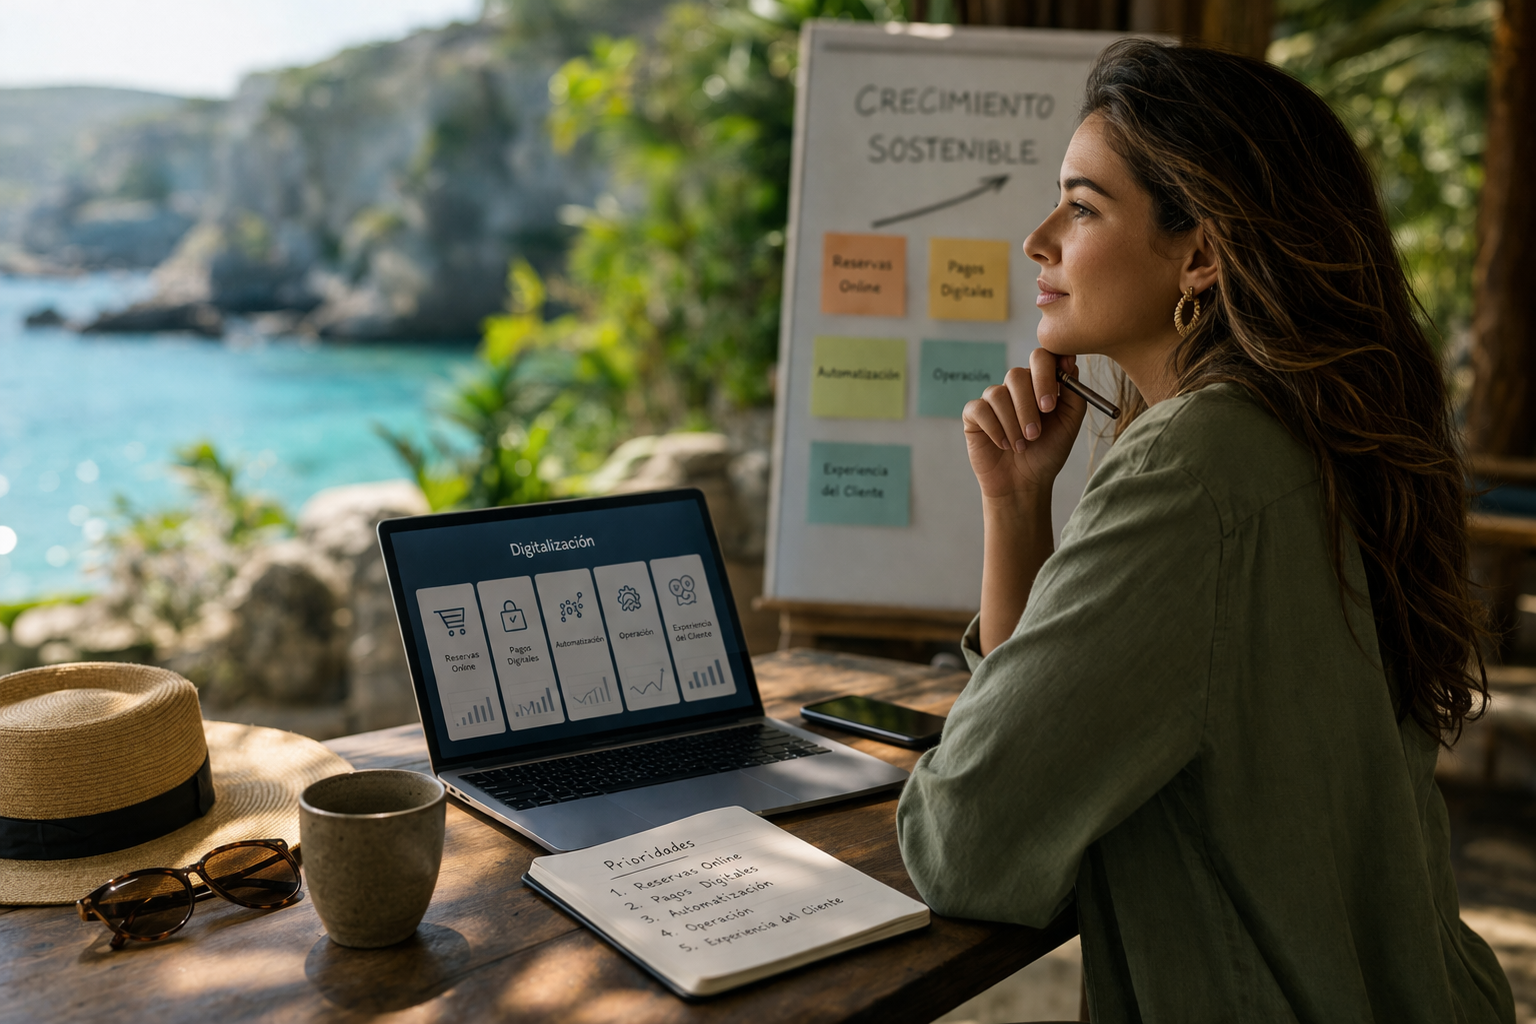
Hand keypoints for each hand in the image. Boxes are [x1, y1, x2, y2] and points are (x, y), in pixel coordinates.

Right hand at [962, 349, 1087, 501]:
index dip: (1046, 371)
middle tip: (1035, 433)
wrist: (1025, 483)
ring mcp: (994, 399)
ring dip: (1013, 424)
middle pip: (1017, 374)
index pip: (1041, 357)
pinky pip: (980, 409)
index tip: (1052, 397)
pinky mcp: (974, 414)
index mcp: (1040, 383)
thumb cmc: (1047, 453)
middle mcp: (1016, 387)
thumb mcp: (1070, 424)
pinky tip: (1004, 445)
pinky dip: (995, 429)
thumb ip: (1073, 394)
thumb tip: (1069, 363)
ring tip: (1022, 446)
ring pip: (998, 394)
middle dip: (1028, 406)